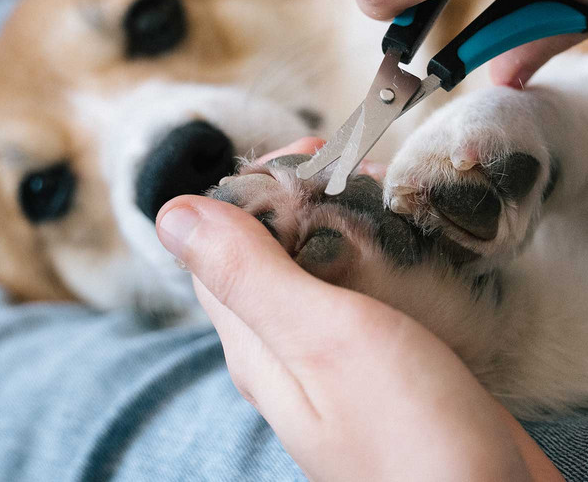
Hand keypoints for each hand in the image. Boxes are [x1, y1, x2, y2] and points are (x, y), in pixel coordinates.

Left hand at [155, 138, 561, 481]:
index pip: (221, 244)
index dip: (255, 187)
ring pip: (324, 272)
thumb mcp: (322, 338)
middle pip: (273, 253)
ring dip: (349, 224)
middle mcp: (287, 356)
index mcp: (256, 346)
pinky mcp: (390, 373)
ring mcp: (340, 367)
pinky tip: (416, 243)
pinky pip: (370, 299)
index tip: (308, 152)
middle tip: (361, 165)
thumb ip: (249, 275)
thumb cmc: (410, 437)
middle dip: (308, 197)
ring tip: (392, 192)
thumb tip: (171, 214)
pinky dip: (385, 259)